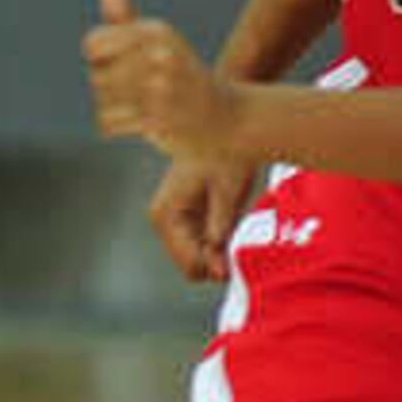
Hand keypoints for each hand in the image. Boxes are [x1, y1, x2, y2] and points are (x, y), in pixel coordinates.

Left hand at [84, 0, 239, 160]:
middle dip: (110, 89)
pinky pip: (108, 124)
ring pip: (101, 100)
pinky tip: (143, 123)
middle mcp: (160, 54)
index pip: (92, 44)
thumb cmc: (182, 77)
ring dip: (115, 110)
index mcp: (156, 31)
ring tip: (144, 107)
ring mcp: (161, 87)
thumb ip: (125, 14)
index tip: (127, 66)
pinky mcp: (159, 118)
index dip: (100, 60)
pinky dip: (118, 129)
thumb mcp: (157, 40)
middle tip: (143, 92)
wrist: (226, 119)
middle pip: (96, 75)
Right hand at [143, 151, 264, 283]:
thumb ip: (219, 229)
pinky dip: (217, 246)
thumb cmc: (225, 157)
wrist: (224, 134)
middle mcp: (161, 220)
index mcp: (165, 214)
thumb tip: (217, 268)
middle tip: (239, 246)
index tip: (237, 262)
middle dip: (216, 262)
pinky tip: (230, 230)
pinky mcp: (183, 220)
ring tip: (236, 233)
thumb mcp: (226, 192)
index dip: (215, 267)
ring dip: (218, 254)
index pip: (188, 262)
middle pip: (190, 265)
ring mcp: (170, 221)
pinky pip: (199, 247)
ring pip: (194, 259)